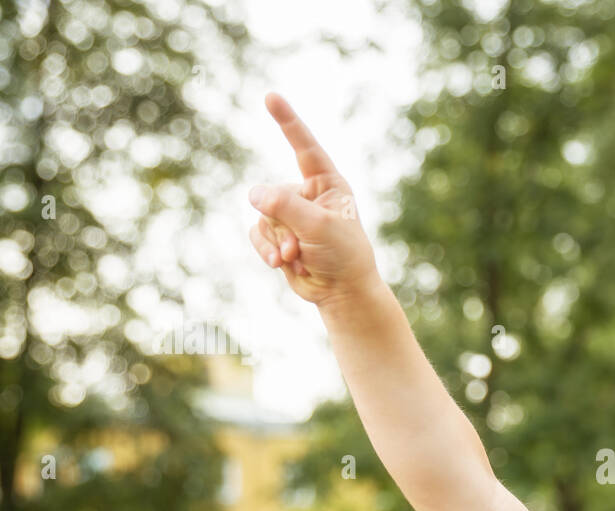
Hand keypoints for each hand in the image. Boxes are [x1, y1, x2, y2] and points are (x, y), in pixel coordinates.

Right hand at [247, 92, 379, 309]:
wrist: (342, 292)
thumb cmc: (343, 255)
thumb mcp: (318, 226)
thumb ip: (285, 206)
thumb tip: (253, 193)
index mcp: (328, 184)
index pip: (304, 147)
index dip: (288, 122)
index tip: (271, 97)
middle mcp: (308, 195)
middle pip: (274, 195)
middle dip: (285, 224)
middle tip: (305, 244)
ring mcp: (291, 215)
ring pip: (263, 216)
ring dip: (277, 241)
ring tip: (297, 256)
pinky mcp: (279, 235)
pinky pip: (257, 233)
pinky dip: (265, 249)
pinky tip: (280, 263)